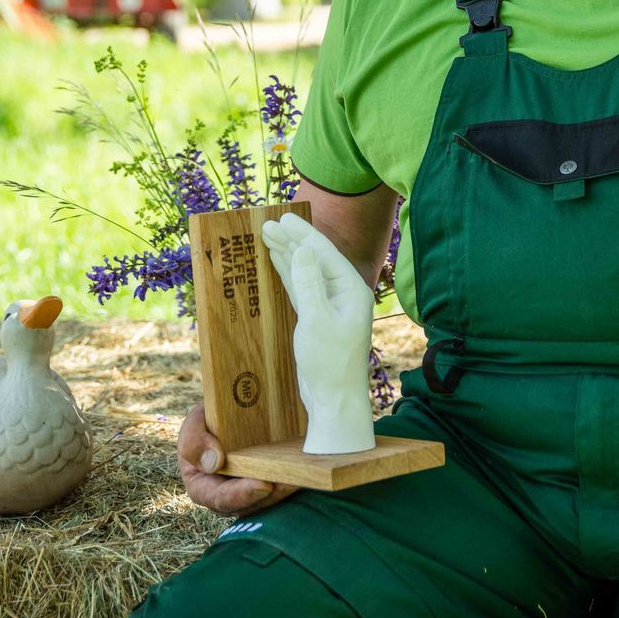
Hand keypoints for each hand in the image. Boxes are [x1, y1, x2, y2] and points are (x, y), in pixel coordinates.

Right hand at [176, 403, 298, 514]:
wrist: (234, 411)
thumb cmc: (210, 418)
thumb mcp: (195, 422)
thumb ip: (193, 441)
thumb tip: (214, 462)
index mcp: (204, 487)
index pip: (220, 499)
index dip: (241, 495)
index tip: (264, 485)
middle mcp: (230, 496)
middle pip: (252, 504)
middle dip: (272, 496)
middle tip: (290, 482)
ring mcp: (254, 491)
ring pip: (272, 500)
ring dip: (288, 490)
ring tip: (304, 476)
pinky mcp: (275, 481)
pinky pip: (286, 486)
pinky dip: (299, 479)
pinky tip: (311, 469)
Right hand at [262, 212, 375, 453]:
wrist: (334, 400)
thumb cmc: (330, 363)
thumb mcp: (316, 320)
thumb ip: (308, 283)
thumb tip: (301, 249)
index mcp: (351, 289)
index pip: (324, 253)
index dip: (301, 234)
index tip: (281, 217)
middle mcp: (343, 293)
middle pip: (314, 258)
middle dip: (291, 240)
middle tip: (267, 221)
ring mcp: (330, 305)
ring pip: (305, 271)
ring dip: (287, 253)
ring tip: (267, 234)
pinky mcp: (317, 318)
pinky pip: (301, 287)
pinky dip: (288, 272)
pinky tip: (278, 260)